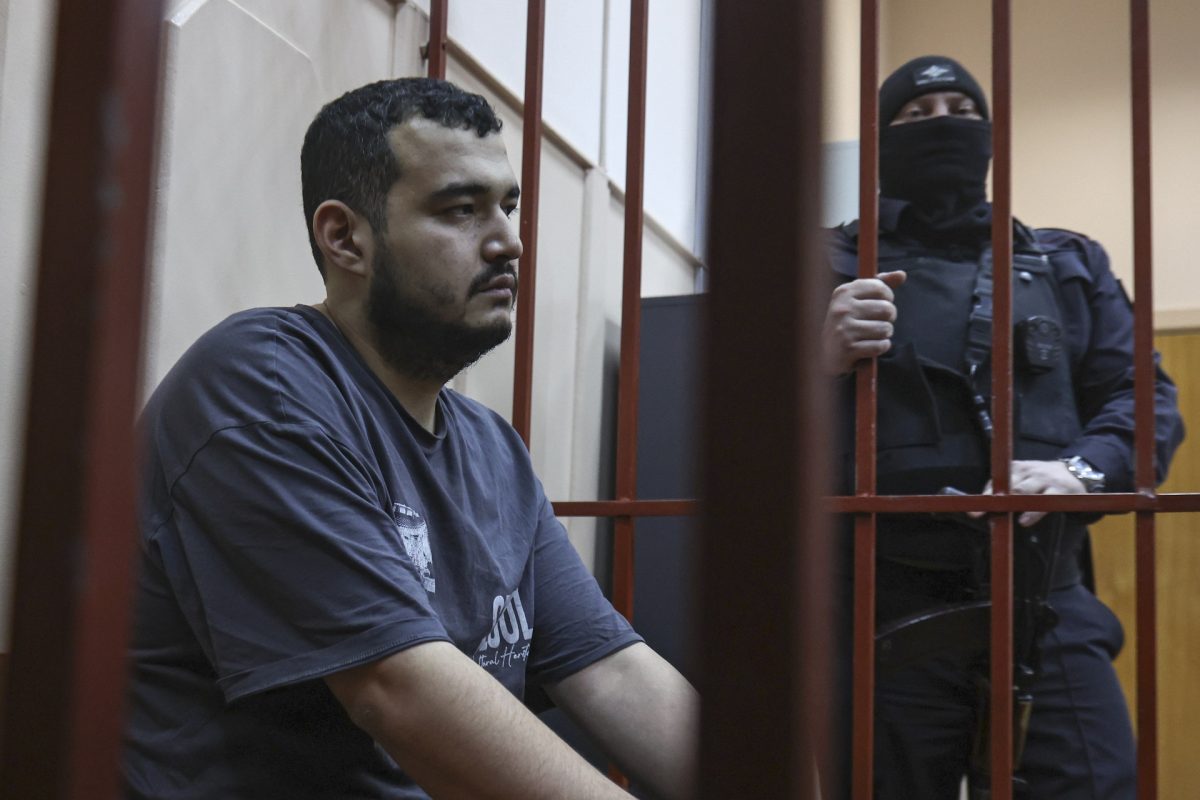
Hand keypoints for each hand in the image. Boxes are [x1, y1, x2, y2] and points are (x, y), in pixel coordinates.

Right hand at [822, 270, 906, 374]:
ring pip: (886, 328)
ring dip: (884, 335)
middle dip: (888, 319)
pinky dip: (880, 348)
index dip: (887, 298)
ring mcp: (843, 329)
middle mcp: (842, 308)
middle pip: (887, 308)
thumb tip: (902, 274)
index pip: (880, 288)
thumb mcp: (857, 301)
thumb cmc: (847, 325)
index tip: (879, 305)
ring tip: (871, 337)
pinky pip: (880, 346)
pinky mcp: (848, 348)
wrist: (826, 357)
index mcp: (843, 292)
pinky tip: (869, 349)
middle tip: (876, 324)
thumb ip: (879, 286)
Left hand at [968, 460, 1087, 526]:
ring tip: (1005, 517)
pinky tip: (1025, 521)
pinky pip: (1045, 501)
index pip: (997, 482)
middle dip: (997, 501)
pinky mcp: (1059, 490)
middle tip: (988, 515)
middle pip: (1010, 486)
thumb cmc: (1040, 480)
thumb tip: (976, 512)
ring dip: (1014, 505)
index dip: (985, 497)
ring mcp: (1044, 480)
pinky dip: (1033, 512)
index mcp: (1016, 468)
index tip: (973, 513)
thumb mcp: (1021, 480)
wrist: (1074, 473)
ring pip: (1025, 492)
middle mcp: (1029, 471)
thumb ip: (1002, 494)